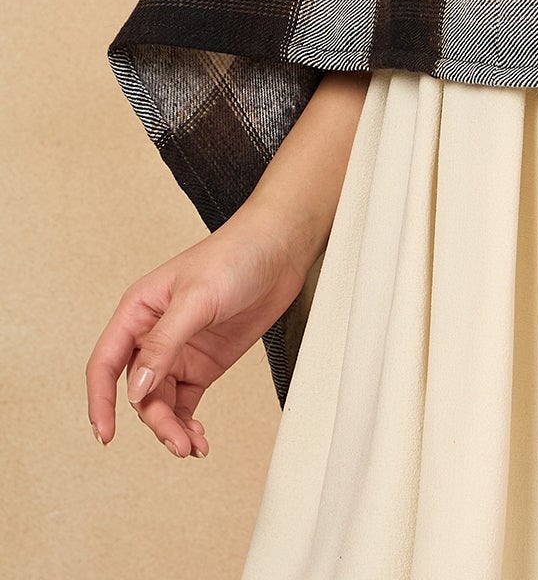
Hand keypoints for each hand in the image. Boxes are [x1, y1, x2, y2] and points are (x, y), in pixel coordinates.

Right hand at [84, 204, 316, 459]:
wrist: (281, 249)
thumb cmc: (235, 255)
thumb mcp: (197, 298)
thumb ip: (164, 344)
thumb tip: (136, 389)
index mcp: (139, 311)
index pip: (105, 363)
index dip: (100, 400)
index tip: (106, 433)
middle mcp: (153, 335)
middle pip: (137, 391)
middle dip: (154, 420)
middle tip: (178, 441)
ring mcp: (179, 351)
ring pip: (160, 402)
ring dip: (171, 427)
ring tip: (191, 446)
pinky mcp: (204, 364)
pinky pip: (184, 402)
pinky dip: (187, 422)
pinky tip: (198, 438)